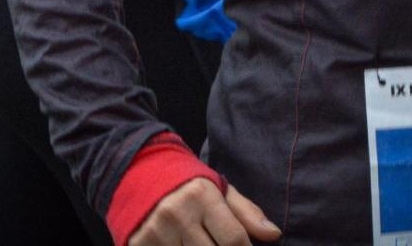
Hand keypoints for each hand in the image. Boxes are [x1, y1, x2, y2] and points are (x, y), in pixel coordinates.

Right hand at [129, 179, 279, 245]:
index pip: (234, 240)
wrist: (137, 172)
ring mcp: (155, 232)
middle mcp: (177, 214)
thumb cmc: (186, 183)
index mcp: (201, 196)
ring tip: (202, 242)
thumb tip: (274, 234)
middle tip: (222, 244)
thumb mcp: (218, 189)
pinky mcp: (139, 245)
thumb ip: (246, 212)